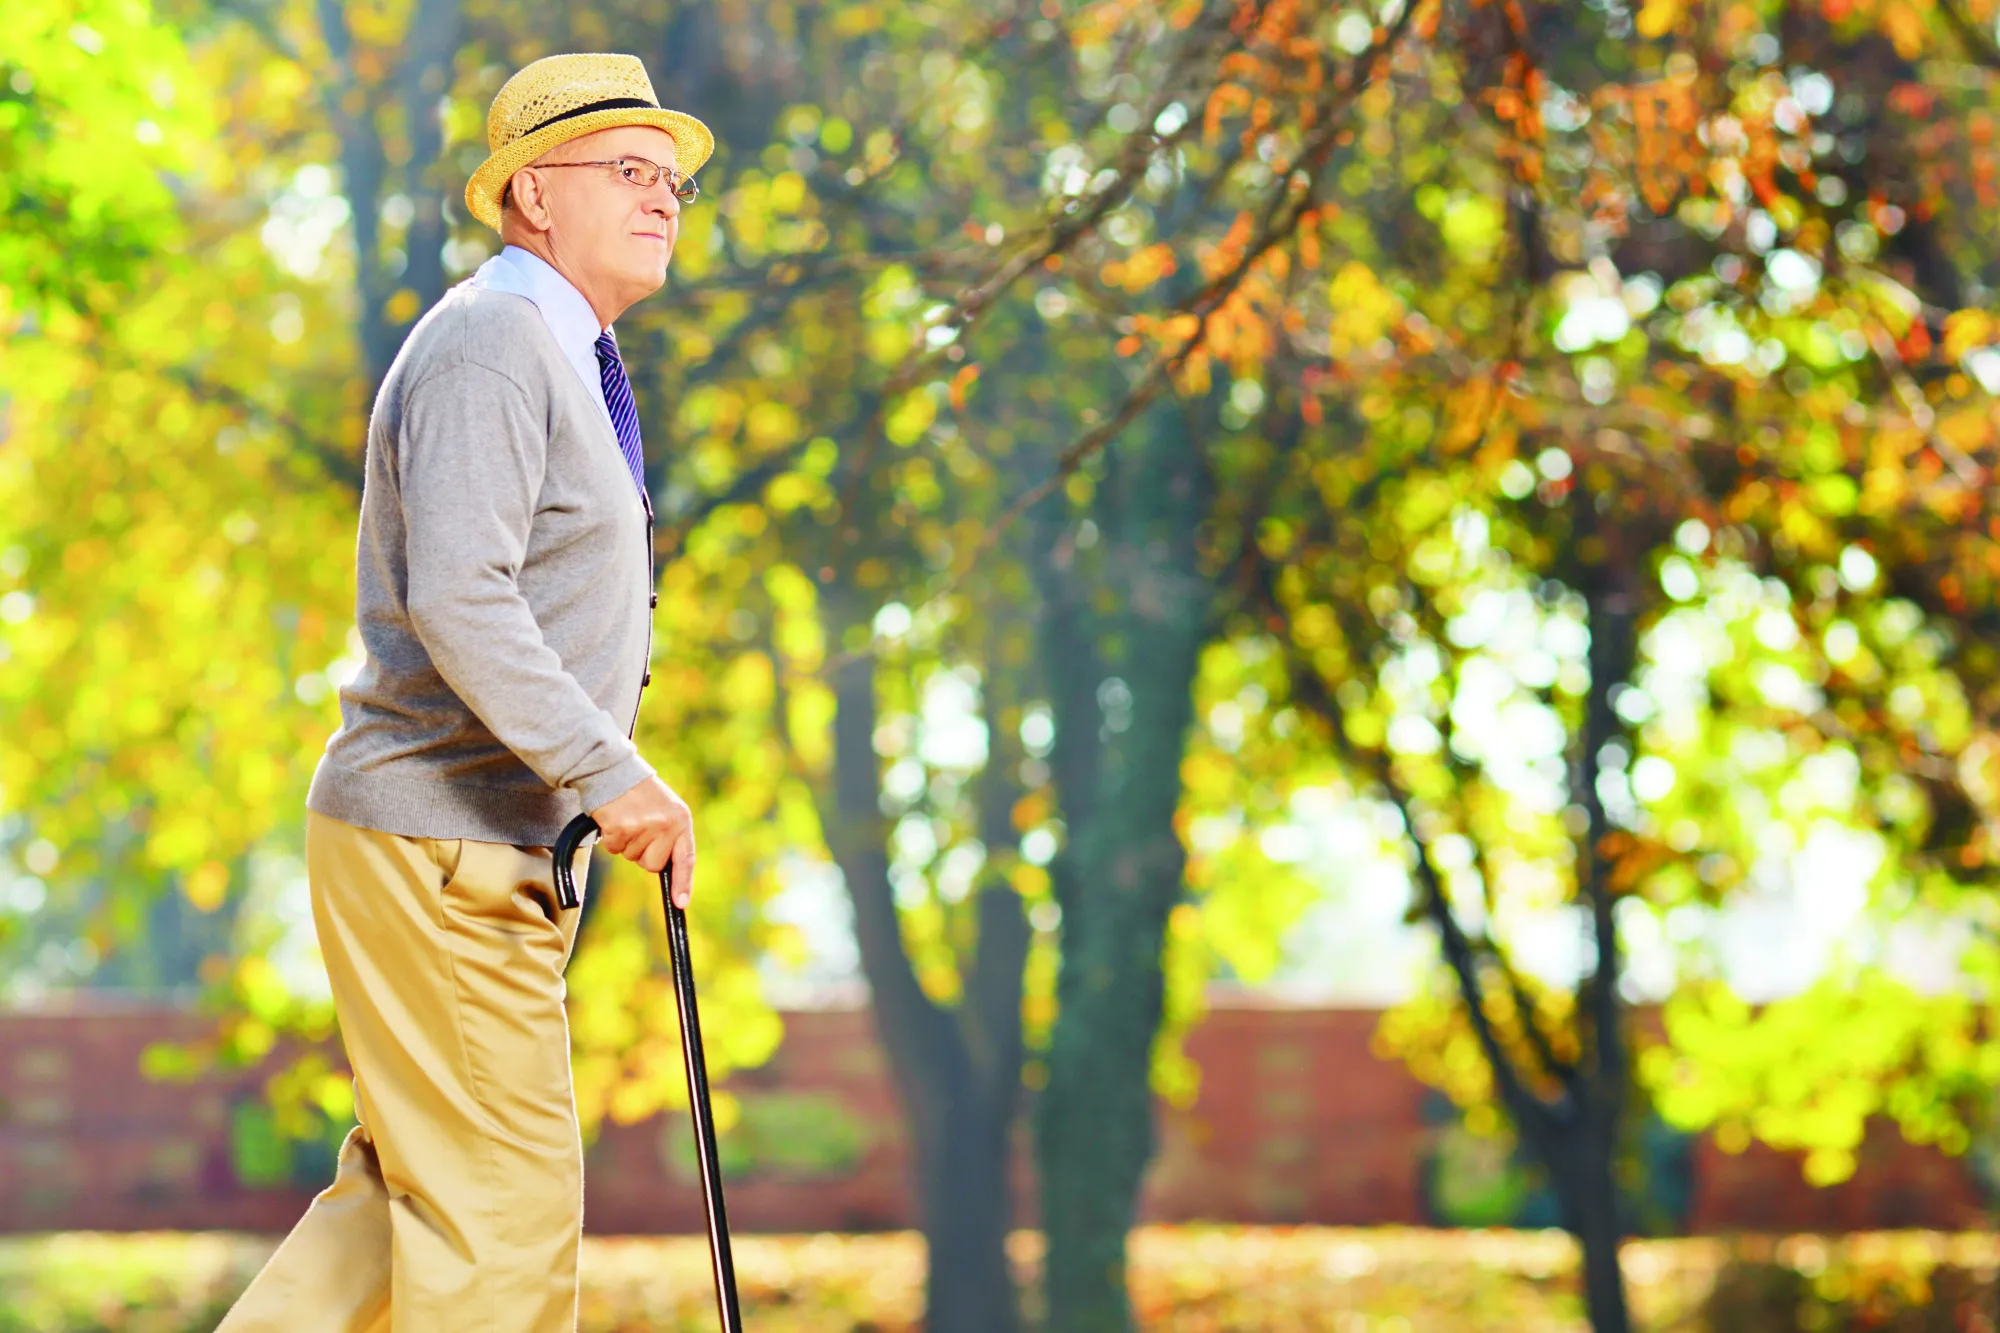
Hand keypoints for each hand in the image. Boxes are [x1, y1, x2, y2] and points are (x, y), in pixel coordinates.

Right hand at [590, 775, 694, 907]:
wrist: (614, 771)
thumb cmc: (641, 794)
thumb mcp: (667, 810)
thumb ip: (672, 836)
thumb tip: (668, 870)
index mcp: (681, 820)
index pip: (686, 858)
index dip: (684, 882)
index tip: (681, 902)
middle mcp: (666, 825)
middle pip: (653, 864)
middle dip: (643, 854)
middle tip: (639, 828)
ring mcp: (644, 828)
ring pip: (632, 858)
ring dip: (626, 843)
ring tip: (627, 819)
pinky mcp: (621, 829)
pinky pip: (615, 850)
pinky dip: (611, 839)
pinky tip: (614, 820)